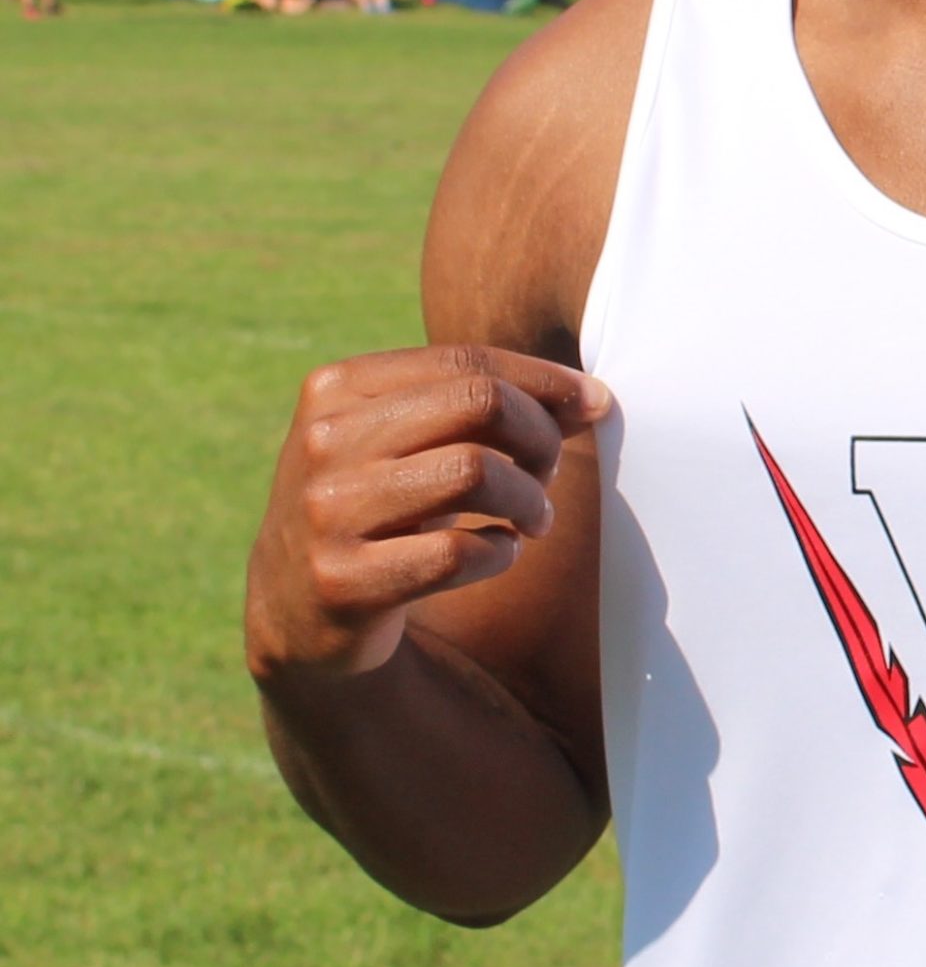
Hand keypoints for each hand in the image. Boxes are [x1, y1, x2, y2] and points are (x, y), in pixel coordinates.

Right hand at [246, 345, 610, 687]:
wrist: (293, 607)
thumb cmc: (379, 504)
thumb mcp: (404, 441)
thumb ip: (478, 408)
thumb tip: (590, 398)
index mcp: (336, 388)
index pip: (466, 360)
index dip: (544, 380)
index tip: (592, 404)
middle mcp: (324, 441)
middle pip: (479, 403)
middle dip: (540, 436)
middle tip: (548, 472)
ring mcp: (327, 512)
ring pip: (475, 473)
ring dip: (529, 500)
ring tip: (533, 519)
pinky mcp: (342, 582)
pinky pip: (458, 554)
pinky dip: (500, 552)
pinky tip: (498, 552)